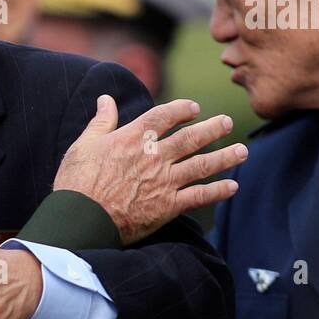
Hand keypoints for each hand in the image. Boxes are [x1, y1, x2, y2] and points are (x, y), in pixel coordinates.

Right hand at [54, 96, 244, 244]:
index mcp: (132, 138)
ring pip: (202, 165)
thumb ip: (100, 122)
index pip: (163, 116)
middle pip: (191, 138)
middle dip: (212, 128)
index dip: (181, 109)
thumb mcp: (82, 145)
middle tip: (226, 122)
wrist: (81, 219)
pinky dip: (218, 191)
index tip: (193, 107)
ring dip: (224, 157)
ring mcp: (164, 181)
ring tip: (242, 150)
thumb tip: (106, 99)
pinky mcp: (167, 206)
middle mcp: (154, 156)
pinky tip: (233, 187)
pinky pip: (199, 196)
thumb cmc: (76, 183)